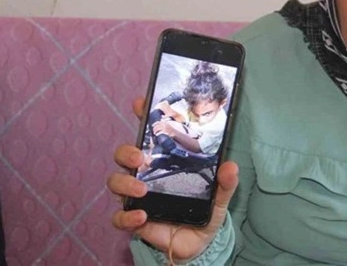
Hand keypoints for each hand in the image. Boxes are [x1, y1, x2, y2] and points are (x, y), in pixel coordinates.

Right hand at [107, 97, 239, 260]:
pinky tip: (141, 216)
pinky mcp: (133, 219)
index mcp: (165, 161)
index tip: (140, 103)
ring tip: (142, 190)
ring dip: (124, 183)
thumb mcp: (219, 196)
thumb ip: (225, 182)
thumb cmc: (203, 211)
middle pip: (124, 155)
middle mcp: (146, 175)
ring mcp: (136, 196)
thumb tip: (231, 166)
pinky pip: (119, 216)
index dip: (143, 115)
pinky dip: (126, 215)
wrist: (199, 243)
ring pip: (115, 182)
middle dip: (127, 152)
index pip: (150, 133)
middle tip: (140, 158)